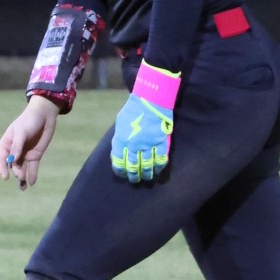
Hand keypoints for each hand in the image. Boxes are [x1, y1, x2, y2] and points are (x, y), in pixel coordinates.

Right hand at [0, 96, 57, 187]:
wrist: (44, 116)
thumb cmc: (29, 121)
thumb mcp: (21, 132)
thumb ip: (17, 146)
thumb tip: (12, 161)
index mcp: (7, 143)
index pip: (2, 158)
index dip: (2, 168)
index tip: (5, 177)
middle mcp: (14, 151)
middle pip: (13, 165)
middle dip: (16, 171)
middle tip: (20, 176)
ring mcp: (25, 154)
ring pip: (21, 169)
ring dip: (22, 178)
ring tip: (24, 187)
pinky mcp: (35, 156)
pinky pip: (32, 168)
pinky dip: (32, 175)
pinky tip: (32, 182)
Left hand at [110, 64, 179, 183]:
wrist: (150, 99)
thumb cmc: (134, 110)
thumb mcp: (120, 124)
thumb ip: (119, 139)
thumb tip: (119, 153)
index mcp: (121, 140)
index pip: (119, 162)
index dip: (121, 171)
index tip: (123, 175)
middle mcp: (133, 145)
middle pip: (133, 167)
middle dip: (134, 176)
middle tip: (135, 180)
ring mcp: (147, 144)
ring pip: (147, 166)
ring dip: (147, 174)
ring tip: (147, 178)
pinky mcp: (160, 142)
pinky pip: (160, 160)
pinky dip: (159, 167)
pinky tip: (158, 171)